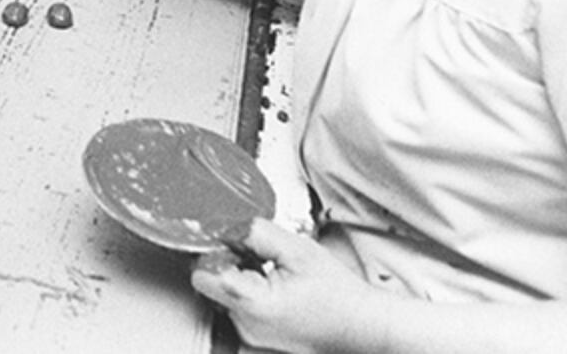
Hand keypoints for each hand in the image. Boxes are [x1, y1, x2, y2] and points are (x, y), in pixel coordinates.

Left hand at [190, 219, 377, 353]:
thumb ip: (256, 233)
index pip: (203, 274)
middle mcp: (245, 327)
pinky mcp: (257, 340)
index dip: (215, 252)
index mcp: (252, 304)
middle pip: (212, 284)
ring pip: (225, 296)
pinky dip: (251, 295)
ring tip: (273, 274)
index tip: (233, 243)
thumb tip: (226, 226)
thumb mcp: (298, 250)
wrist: (363, 326)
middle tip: (261, 258)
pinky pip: (239, 310)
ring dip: (241, 279)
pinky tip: (275, 289)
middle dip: (230, 263)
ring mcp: (250, 338)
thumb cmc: (339, 295)